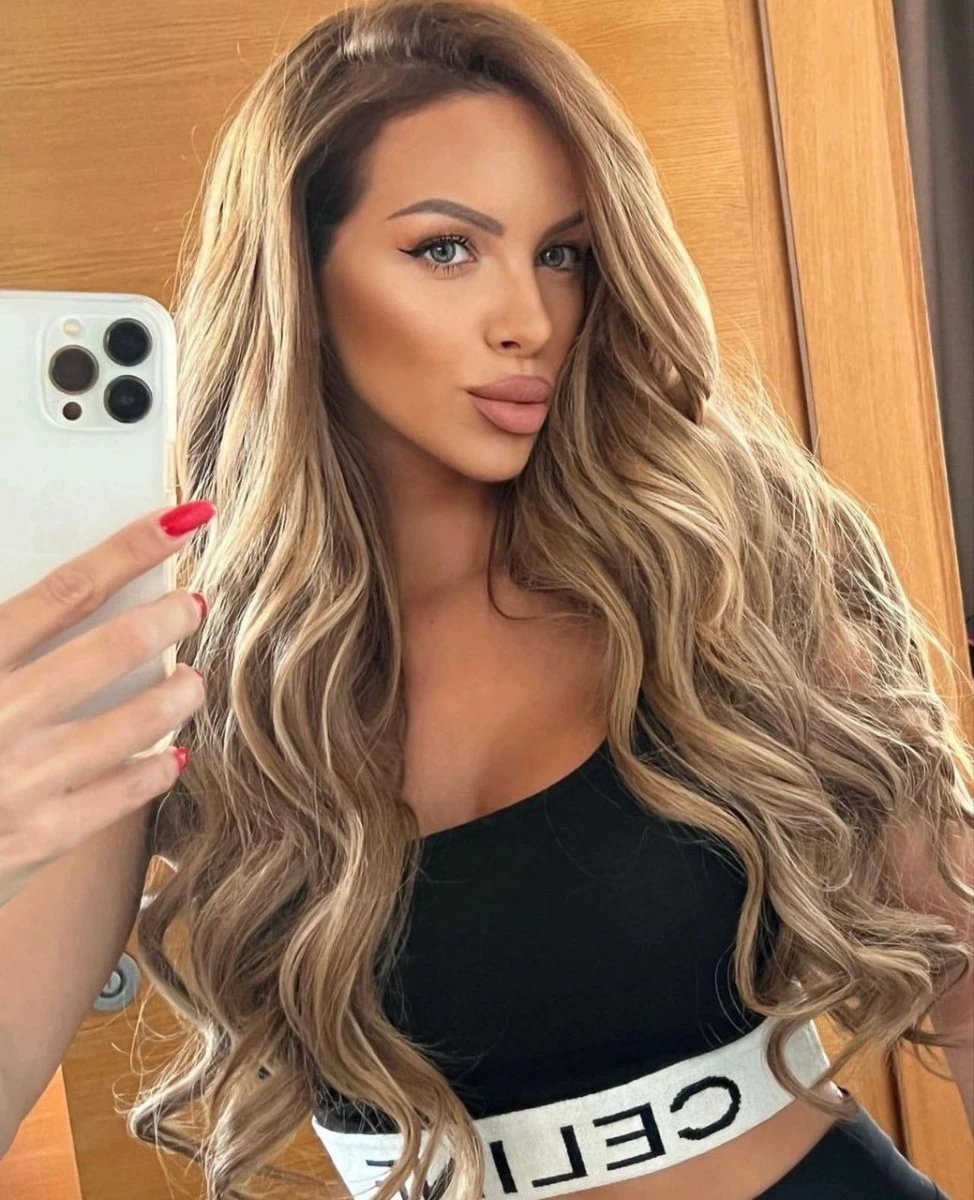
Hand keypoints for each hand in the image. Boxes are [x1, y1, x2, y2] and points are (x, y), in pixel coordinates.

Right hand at [0, 502, 214, 907]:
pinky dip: (158, 769)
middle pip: (114, 650)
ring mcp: (25, 780)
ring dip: (178, 694)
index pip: (68, 590)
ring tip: (191, 681)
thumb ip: (3, 632)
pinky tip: (173, 754)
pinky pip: (125, 795)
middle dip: (167, 618)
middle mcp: (1, 716)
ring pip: (138, 722)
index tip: (180, 522)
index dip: (131, 550)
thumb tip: (72, 592)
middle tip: (193, 606)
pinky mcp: (41, 837)